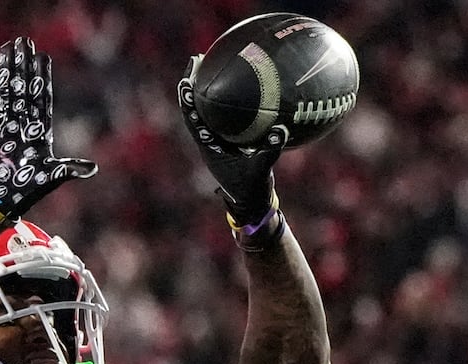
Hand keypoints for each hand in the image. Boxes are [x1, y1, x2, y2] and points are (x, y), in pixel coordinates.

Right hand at [0, 37, 96, 225]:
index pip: (41, 97)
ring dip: (7, 69)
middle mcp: (22, 123)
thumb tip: (92, 169)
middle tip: (23, 41)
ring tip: (7, 47)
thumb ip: (69, 169)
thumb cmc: (26, 190)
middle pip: (23, 87)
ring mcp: (4, 123)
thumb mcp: (51, 177)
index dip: (41, 77)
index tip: (43, 57)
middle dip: (23, 65)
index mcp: (40, 130)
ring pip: (6, 89)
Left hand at [177, 55, 282, 229]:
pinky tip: (233, 83)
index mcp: (209, 146)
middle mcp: (208, 139)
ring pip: (206, 109)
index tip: (187, 80)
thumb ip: (270, 150)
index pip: (193, 118)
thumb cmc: (250, 186)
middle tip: (196, 60)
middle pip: (195, 107)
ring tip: (207, 64)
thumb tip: (280, 132)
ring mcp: (216, 138)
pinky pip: (220, 114)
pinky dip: (222, 99)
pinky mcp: (226, 138)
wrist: (249, 200)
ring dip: (205, 88)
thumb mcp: (261, 168)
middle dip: (193, 85)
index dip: (188, 100)